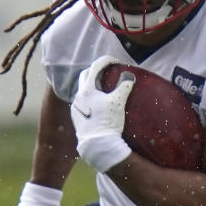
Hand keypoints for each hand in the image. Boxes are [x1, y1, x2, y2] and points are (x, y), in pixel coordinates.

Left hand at [71, 55, 133, 171]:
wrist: (97, 144)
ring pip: (82, 89)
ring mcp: (76, 106)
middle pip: (85, 76)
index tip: (114, 61)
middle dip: (95, 70)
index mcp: (87, 90)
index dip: (105, 61)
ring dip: (92, 84)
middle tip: (108, 71)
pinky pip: (82, 101)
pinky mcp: (76, 116)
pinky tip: (98, 102)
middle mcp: (78, 96)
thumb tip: (129, 76)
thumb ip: (124, 86)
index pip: (94, 68)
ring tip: (104, 86)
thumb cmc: (108, 122)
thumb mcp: (118, 102)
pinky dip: (90, 96)